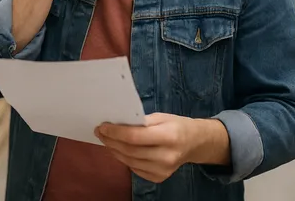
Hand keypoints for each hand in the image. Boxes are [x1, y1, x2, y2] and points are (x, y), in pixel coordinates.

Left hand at [95, 113, 230, 183]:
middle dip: (111, 141)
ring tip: (106, 140)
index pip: (135, 137)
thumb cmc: (176, 125)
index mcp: (169, 136)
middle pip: (130, 151)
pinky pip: (135, 169)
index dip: (115, 132)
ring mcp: (163, 170)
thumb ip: (140, 121)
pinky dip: (124, 159)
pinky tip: (119, 150)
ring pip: (129, 161)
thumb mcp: (161, 117)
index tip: (102, 126)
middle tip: (100, 132)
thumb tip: (116, 124)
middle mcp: (167, 156)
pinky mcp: (159, 178)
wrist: (194, 143)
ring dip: (114, 150)